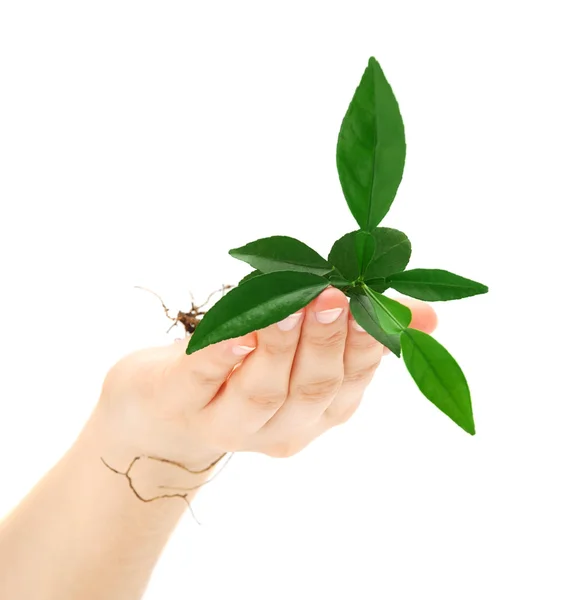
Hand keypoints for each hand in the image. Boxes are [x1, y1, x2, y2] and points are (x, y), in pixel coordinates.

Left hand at [94, 287, 436, 478]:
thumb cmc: (250, 366)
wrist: (169, 412)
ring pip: (263, 391)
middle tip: (334, 297)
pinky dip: (221, 356)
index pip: (353, 377)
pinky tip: (234, 333)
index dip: (367, 342)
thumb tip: (429, 317)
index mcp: (320, 410)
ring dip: (281, 346)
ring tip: (292, 306)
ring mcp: (230, 422)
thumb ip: (362, 331)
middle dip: (325, 341)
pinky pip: (204, 380)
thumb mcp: (309, 351)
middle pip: (313, 388)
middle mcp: (282, 426)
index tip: (376, 303)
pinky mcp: (183, 401)